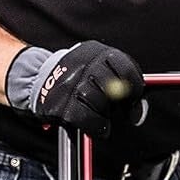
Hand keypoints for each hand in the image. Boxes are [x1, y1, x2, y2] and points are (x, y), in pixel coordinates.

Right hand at [11, 40, 144, 138]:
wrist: (40, 82)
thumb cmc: (76, 79)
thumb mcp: (99, 70)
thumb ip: (121, 83)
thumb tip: (138, 110)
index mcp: (97, 52)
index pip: (126, 68)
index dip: (134, 87)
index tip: (133, 98)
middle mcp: (86, 65)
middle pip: (116, 87)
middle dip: (121, 103)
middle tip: (118, 109)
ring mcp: (73, 84)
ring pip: (102, 104)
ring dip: (105, 115)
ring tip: (99, 114)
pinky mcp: (64, 105)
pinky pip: (90, 121)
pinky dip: (97, 127)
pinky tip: (96, 126)